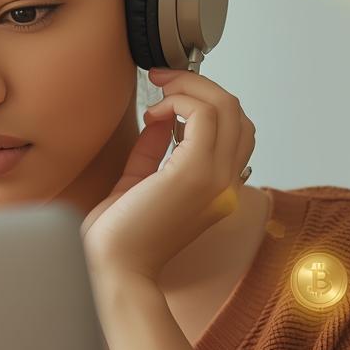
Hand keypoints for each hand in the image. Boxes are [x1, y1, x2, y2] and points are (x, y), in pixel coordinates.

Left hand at [78, 67, 255, 281]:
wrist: (111, 269)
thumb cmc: (118, 238)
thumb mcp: (137, 183)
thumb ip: (153, 153)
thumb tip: (158, 122)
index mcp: (217, 190)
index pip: (236, 133)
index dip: (205, 105)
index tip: (167, 98)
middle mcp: (226, 183)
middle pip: (238, 114)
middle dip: (199, 86)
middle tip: (162, 81)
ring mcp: (216, 178)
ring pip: (226, 107)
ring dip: (189, 86)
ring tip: (158, 93)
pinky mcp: (195, 173)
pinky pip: (204, 114)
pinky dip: (181, 100)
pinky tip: (155, 113)